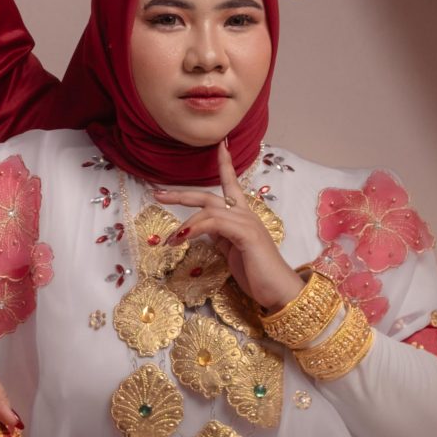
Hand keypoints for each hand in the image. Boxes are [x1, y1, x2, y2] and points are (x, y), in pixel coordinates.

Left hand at [155, 140, 302, 313]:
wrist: (279, 291)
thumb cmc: (257, 273)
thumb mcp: (231, 251)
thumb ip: (219, 236)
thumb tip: (202, 229)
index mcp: (243, 216)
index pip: (231, 184)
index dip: (225, 164)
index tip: (220, 145)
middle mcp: (245, 214)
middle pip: (209, 195)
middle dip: (181, 193)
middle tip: (157, 194)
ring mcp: (246, 222)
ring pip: (208, 209)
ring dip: (184, 223)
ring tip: (169, 239)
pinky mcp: (246, 234)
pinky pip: (214, 223)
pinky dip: (195, 228)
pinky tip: (181, 238)